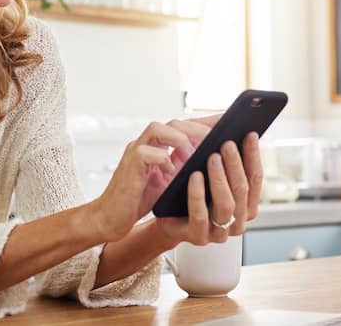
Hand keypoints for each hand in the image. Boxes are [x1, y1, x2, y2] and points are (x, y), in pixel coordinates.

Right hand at [86, 118, 215, 241]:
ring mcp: (135, 152)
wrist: (111, 217)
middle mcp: (146, 143)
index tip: (228, 122)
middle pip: (173, 122)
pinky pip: (146, 153)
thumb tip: (214, 161)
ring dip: (181, 140)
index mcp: (158, 145)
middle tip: (217, 139)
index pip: (184, 126)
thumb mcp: (169, 181)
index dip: (205, 122)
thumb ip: (184, 167)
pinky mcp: (128, 165)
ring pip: (158, 129)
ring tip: (197, 154)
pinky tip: (173, 172)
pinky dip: (162, 159)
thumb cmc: (140, 200)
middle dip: (198, 128)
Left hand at [156, 131, 262, 245]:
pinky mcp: (198, 237)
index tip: (250, 134)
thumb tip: (230, 123)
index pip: (256, 179)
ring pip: (227, 205)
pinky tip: (194, 176)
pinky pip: (200, 216)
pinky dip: (198, 194)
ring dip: (220, 178)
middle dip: (235, 165)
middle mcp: (237, 221)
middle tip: (227, 143)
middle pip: (242, 191)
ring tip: (212, 157)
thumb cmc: (188, 191)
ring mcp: (219, 232)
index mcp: (245, 205)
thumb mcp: (207, 171)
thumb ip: (223, 155)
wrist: (164, 217)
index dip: (254, 156)